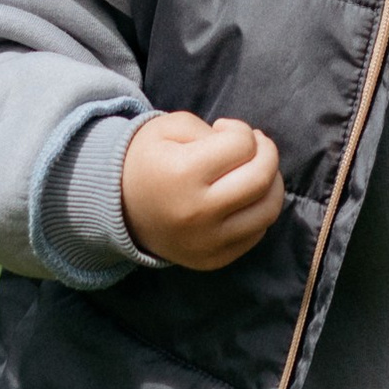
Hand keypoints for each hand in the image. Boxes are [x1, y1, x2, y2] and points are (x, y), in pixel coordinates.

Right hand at [121, 111, 286, 269]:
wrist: (116, 208)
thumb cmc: (148, 160)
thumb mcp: (170, 127)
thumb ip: (212, 129)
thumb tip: (250, 146)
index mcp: (182, 175)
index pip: (242, 145)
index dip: (240, 129)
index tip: (223, 129)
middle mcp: (196, 214)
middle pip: (261, 179)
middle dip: (267, 152)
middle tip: (253, 144)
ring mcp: (205, 243)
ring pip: (267, 211)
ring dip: (272, 183)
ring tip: (254, 169)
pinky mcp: (212, 260)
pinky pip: (256, 234)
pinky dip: (258, 211)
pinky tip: (242, 197)